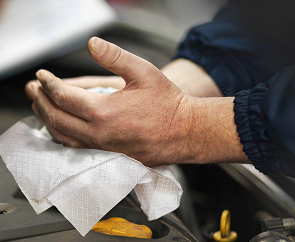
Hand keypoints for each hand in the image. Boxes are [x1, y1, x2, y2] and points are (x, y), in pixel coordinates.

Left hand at [27, 37, 193, 166]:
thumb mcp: (144, 72)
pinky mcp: (111, 157)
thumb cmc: (168, 104)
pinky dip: (63, 135)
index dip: (49, 84)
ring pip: (64, 137)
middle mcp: (100, 134)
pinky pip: (78, 148)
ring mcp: (104, 149)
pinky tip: (62, 128)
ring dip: (48, 121)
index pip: (64, 96)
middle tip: (32, 90)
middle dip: (40, 102)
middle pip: (57, 119)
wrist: (185, 131)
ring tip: (40, 108)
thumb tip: (92, 43)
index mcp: (105, 112)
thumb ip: (115, 57)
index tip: (42, 76)